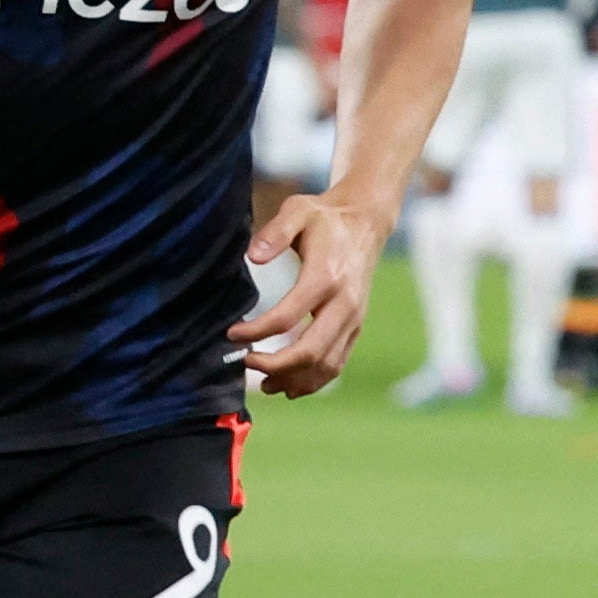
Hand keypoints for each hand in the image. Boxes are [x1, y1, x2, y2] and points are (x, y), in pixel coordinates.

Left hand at [230, 190, 389, 395]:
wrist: (365, 224)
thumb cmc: (324, 218)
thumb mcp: (298, 211)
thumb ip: (274, 232)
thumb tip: (252, 258)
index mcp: (326, 277)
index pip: (288, 317)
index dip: (256, 331)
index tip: (232, 334)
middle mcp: (345, 303)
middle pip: (310, 351)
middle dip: (275, 365)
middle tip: (246, 362)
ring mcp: (354, 319)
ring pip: (326, 364)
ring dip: (294, 380)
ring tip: (265, 385)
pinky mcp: (356, 327)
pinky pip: (337, 363)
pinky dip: (314, 380)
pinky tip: (291, 385)